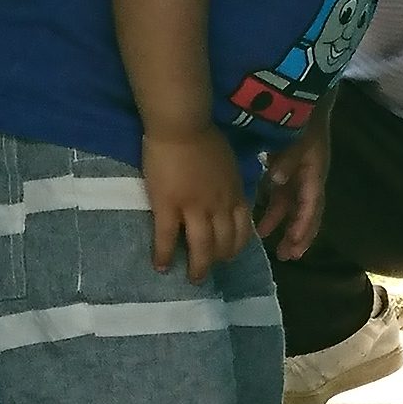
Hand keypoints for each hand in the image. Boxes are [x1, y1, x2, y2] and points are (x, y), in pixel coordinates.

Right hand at [143, 128, 254, 281]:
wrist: (182, 125)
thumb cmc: (204, 136)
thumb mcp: (228, 162)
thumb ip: (229, 182)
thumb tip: (227, 194)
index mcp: (234, 193)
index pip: (242, 229)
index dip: (236, 246)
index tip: (228, 254)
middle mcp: (219, 206)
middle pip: (224, 243)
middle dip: (219, 260)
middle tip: (209, 270)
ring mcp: (194, 208)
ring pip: (201, 247)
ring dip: (198, 267)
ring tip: (192, 278)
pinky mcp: (168, 205)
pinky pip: (167, 237)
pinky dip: (164, 255)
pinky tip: (160, 266)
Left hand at [253, 116, 333, 260]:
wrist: (307, 99)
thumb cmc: (303, 118)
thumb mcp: (297, 138)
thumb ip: (287, 159)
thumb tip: (276, 180)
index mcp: (314, 173)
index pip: (311, 206)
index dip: (303, 227)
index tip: (294, 246)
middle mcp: (310, 178)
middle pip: (307, 213)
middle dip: (299, 235)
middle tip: (287, 257)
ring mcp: (301, 175)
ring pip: (294, 207)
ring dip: (285, 226)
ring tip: (272, 246)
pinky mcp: (290, 170)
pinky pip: (284, 197)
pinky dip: (275, 211)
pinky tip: (261, 223)